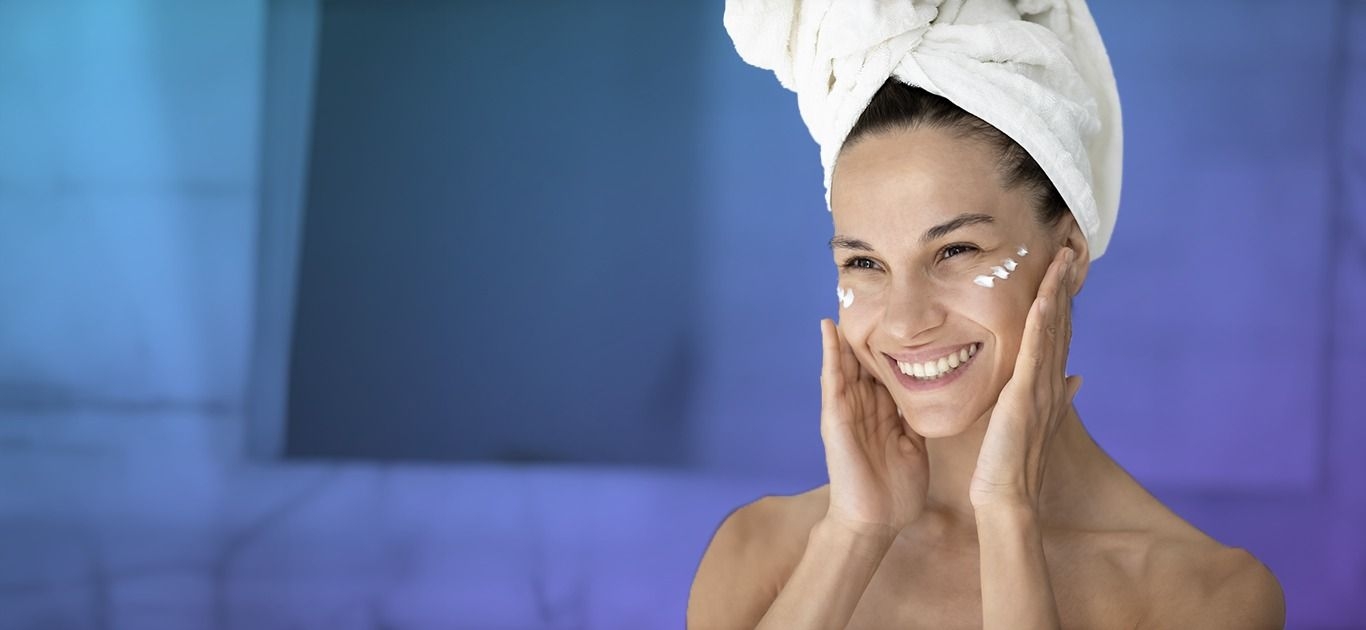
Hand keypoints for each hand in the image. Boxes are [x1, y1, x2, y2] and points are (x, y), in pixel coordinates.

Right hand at [818, 318, 929, 539]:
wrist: (875, 521)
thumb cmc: (895, 492)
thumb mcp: (914, 447)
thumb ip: (917, 422)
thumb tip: (936, 400)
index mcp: (884, 414)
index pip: (887, 371)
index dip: (891, 345)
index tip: (898, 317)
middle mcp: (864, 408)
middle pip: (865, 361)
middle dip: (867, 332)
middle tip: (869, 296)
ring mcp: (848, 411)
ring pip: (847, 364)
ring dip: (846, 333)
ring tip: (845, 299)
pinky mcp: (835, 417)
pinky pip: (832, 380)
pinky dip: (830, 354)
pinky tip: (829, 329)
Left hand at [969, 246, 1083, 509]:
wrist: (1008, 494)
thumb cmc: (1013, 462)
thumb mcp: (1036, 422)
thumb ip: (1058, 398)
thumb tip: (1078, 378)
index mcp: (1050, 385)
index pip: (1059, 333)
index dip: (1065, 300)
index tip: (1068, 269)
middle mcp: (1051, 381)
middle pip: (1062, 323)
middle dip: (1067, 285)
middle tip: (1073, 247)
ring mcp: (1040, 386)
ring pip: (1052, 330)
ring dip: (1058, 292)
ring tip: (1064, 258)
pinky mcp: (1024, 394)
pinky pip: (1034, 351)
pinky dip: (1040, 323)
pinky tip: (1043, 298)